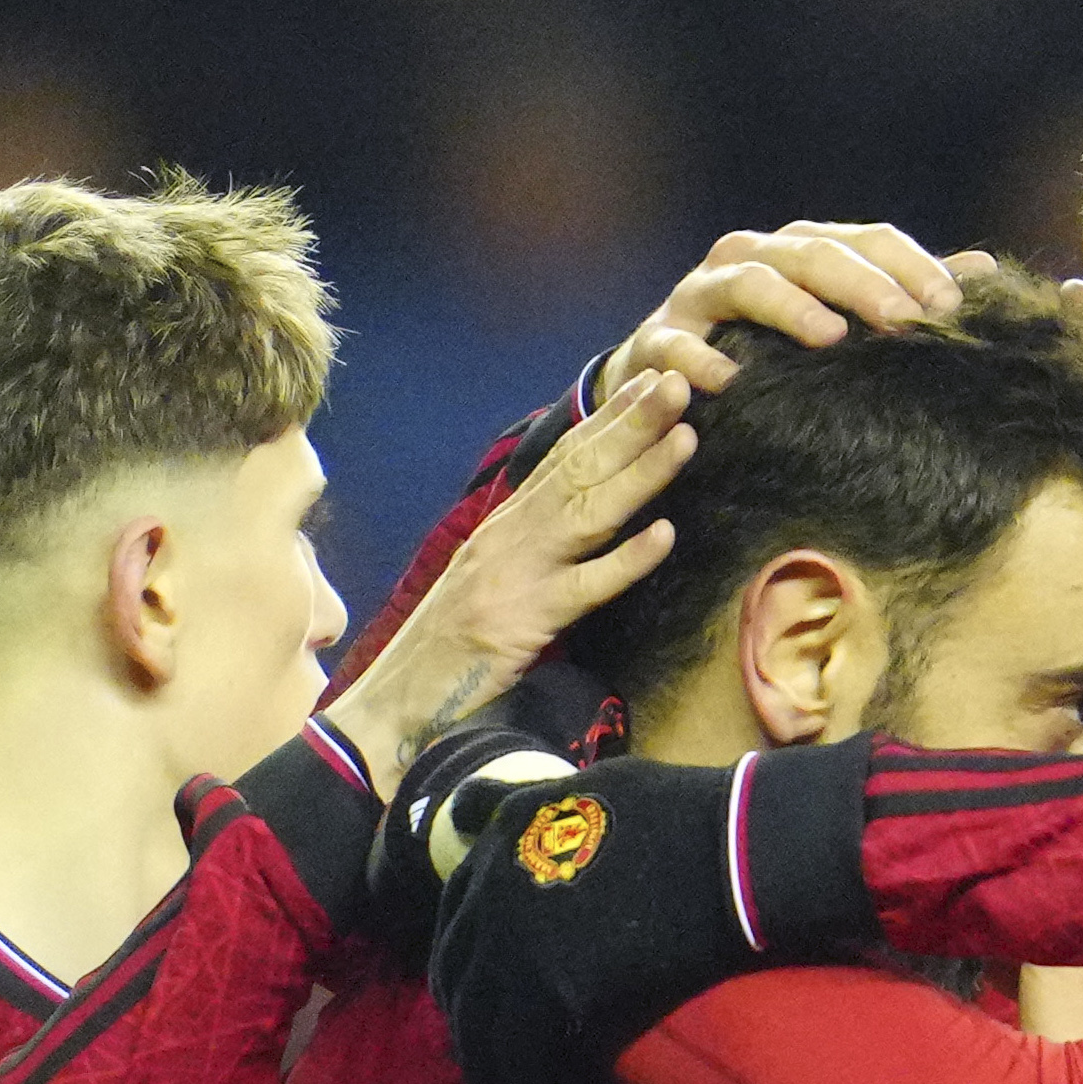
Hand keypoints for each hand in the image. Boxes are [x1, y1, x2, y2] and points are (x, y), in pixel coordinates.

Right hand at [319, 373, 692, 772]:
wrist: (397, 701)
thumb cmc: (452, 649)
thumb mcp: (496, 581)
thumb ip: (535, 546)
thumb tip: (581, 518)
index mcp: (507, 525)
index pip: (564, 458)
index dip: (608, 419)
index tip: (651, 382)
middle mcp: (511, 535)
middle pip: (579, 469)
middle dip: (631, 424)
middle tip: (680, 382)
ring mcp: (518, 574)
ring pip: (587, 512)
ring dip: (639, 472)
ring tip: (685, 434)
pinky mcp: (526, 621)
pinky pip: (585, 586)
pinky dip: (626, 559)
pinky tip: (664, 535)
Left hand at [427, 750, 750, 1083]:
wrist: (732, 851)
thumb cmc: (685, 813)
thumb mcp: (587, 787)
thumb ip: (517, 804)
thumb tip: (459, 810)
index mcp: (503, 836)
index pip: (456, 912)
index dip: (461, 963)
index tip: (469, 996)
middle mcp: (493, 888)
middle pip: (457, 976)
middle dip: (465, 1028)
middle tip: (478, 1067)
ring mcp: (515, 939)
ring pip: (480, 1025)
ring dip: (487, 1076)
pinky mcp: (550, 986)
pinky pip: (520, 1053)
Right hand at [605, 222, 994, 394]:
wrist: (672, 382)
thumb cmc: (773, 351)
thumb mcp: (839, 321)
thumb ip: (903, 294)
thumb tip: (985, 268)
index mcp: (803, 249)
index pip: (867, 240)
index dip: (912, 266)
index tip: (953, 308)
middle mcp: (751, 257)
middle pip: (813, 252)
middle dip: (863, 284)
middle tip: (906, 322)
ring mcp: (700, 293)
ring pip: (746, 280)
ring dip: (790, 305)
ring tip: (830, 337)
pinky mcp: (658, 340)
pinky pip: (675, 343)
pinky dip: (700, 359)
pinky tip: (729, 381)